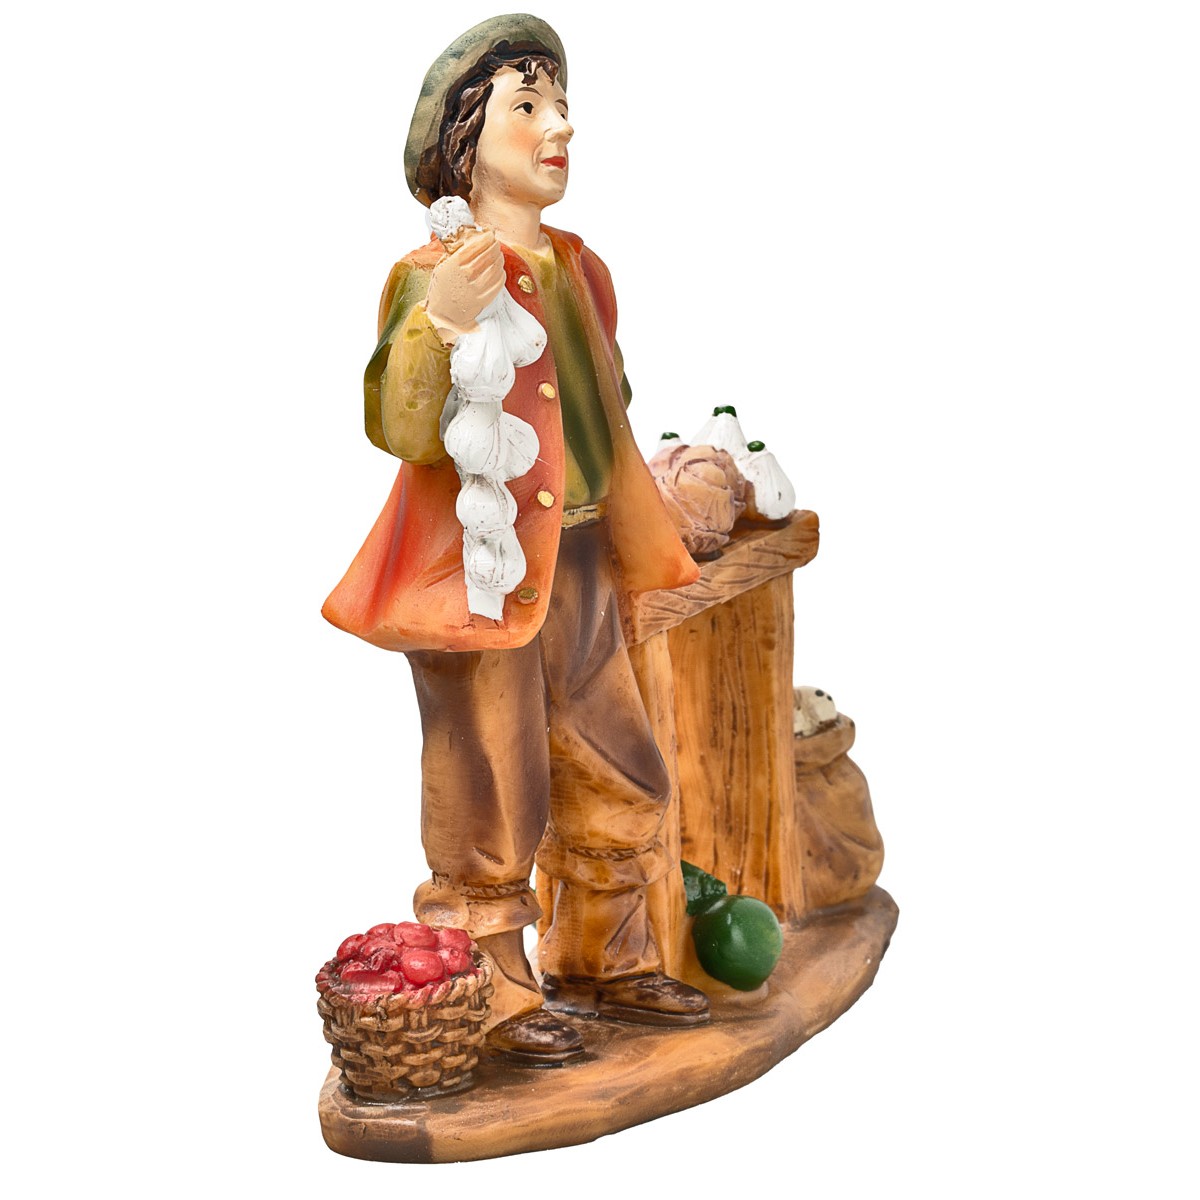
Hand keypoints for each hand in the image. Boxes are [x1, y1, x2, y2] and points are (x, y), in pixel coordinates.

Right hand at [425, 229, 505, 343]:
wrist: (441, 315)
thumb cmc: (440, 290)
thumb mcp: (441, 267)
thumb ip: (454, 254)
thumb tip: (468, 240)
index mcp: (453, 265)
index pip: (475, 247)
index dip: (486, 239)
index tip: (490, 235)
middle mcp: (465, 276)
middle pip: (487, 256)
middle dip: (495, 247)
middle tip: (496, 244)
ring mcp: (475, 289)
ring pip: (495, 268)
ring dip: (499, 259)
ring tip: (498, 255)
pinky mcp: (483, 300)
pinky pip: (498, 283)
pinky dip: (501, 274)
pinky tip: (499, 270)